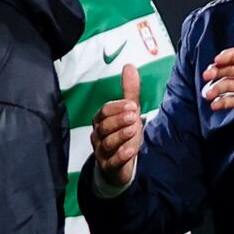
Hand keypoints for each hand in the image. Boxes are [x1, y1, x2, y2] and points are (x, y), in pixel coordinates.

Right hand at [90, 64, 143, 186]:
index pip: (104, 112)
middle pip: (103, 126)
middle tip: (134, 115)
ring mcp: (102, 152)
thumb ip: (129, 91)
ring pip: (107, 143)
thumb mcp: (129, 112)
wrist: (118, 167)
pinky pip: (112, 162)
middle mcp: (98, 136)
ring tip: (134, 130)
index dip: (117, 108)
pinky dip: (121, 156)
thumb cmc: (123, 136)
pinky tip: (131, 150)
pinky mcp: (109, 167)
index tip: (133, 105)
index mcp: (101, 121)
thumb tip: (129, 66)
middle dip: (118, 120)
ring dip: (120, 135)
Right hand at [204, 46, 233, 124]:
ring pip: (228, 84)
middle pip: (231, 68)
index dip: (229, 56)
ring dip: (216, 88)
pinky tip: (215, 105)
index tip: (217, 61)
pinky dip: (222, 102)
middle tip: (206, 76)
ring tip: (207, 95)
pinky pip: (232, 100)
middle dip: (217, 71)